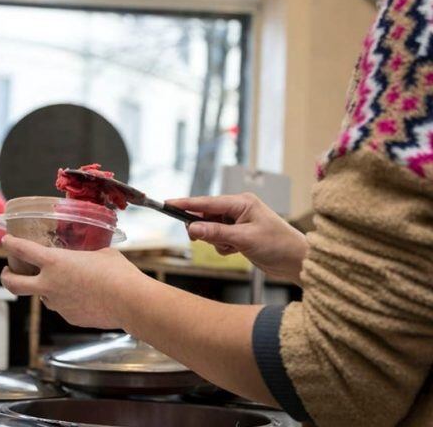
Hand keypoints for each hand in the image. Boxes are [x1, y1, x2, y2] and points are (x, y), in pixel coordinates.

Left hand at [0, 235, 147, 328]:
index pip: (22, 250)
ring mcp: (58, 304)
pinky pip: (62, 307)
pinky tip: (82, 297)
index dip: (11, 244)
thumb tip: (89, 256)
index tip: (6, 241)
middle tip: (7, 273)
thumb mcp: (101, 253)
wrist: (129, 301)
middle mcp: (49, 284)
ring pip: (42, 297)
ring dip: (45, 290)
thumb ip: (86, 254)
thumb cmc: (118, 273)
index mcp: (55, 262)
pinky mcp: (69, 317)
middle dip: (6, 277)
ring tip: (61, 284)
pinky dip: (66, 302)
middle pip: (14, 284)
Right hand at [169, 193, 307, 282]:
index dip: (186, 204)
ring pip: (212, 229)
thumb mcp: (244, 239)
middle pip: (207, 215)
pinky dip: (223, 246)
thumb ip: (216, 233)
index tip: (167, 204)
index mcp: (241, 202)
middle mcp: (239, 209)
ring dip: (216, 240)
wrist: (297, 262)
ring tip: (232, 247)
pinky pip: (219, 238)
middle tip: (200, 239)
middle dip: (204, 229)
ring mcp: (239, 222)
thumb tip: (192, 228)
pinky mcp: (240, 235)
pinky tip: (236, 251)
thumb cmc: (278, 245)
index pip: (207, 202)